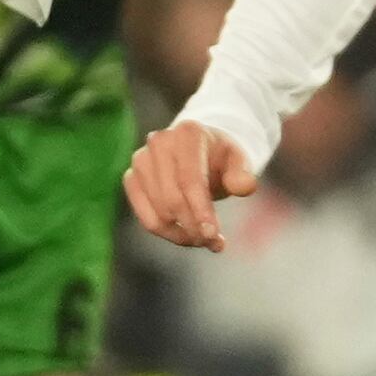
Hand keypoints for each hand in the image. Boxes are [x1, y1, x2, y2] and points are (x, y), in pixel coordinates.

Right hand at [124, 120, 258, 249]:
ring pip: (158, 213)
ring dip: (182, 235)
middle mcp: (159, 142)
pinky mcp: (131, 178)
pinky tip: (186, 236)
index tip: (213, 235)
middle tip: (213, 242)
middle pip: (172, 199)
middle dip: (194, 227)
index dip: (201, 211)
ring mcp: (141, 160)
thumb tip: (244, 187)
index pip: (190, 179)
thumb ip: (243, 174)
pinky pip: (145, 218)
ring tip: (205, 240)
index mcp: (188, 133)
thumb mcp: (239, 161)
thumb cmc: (219, 158)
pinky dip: (167, 234)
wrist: (198, 151)